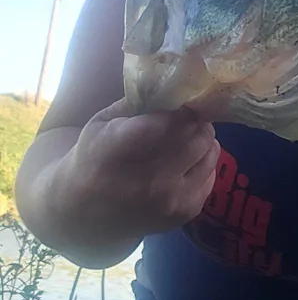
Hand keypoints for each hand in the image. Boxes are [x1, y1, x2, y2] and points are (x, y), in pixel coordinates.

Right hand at [53, 98, 220, 254]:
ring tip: (186, 138)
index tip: (181, 100)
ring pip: (209, 154)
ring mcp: (167, 202)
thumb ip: (137, 103)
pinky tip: (184, 162)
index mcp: (115, 152)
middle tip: (187, 117)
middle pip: (195, 137)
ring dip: (202, 140)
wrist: (85, 215)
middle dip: (195, 121)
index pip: (166, 124)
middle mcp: (145, 182)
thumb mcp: (101, 123)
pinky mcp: (183, 214)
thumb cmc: (93, 158)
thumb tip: (175, 85)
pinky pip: (211, 175)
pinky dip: (202, 163)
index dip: (180, 108)